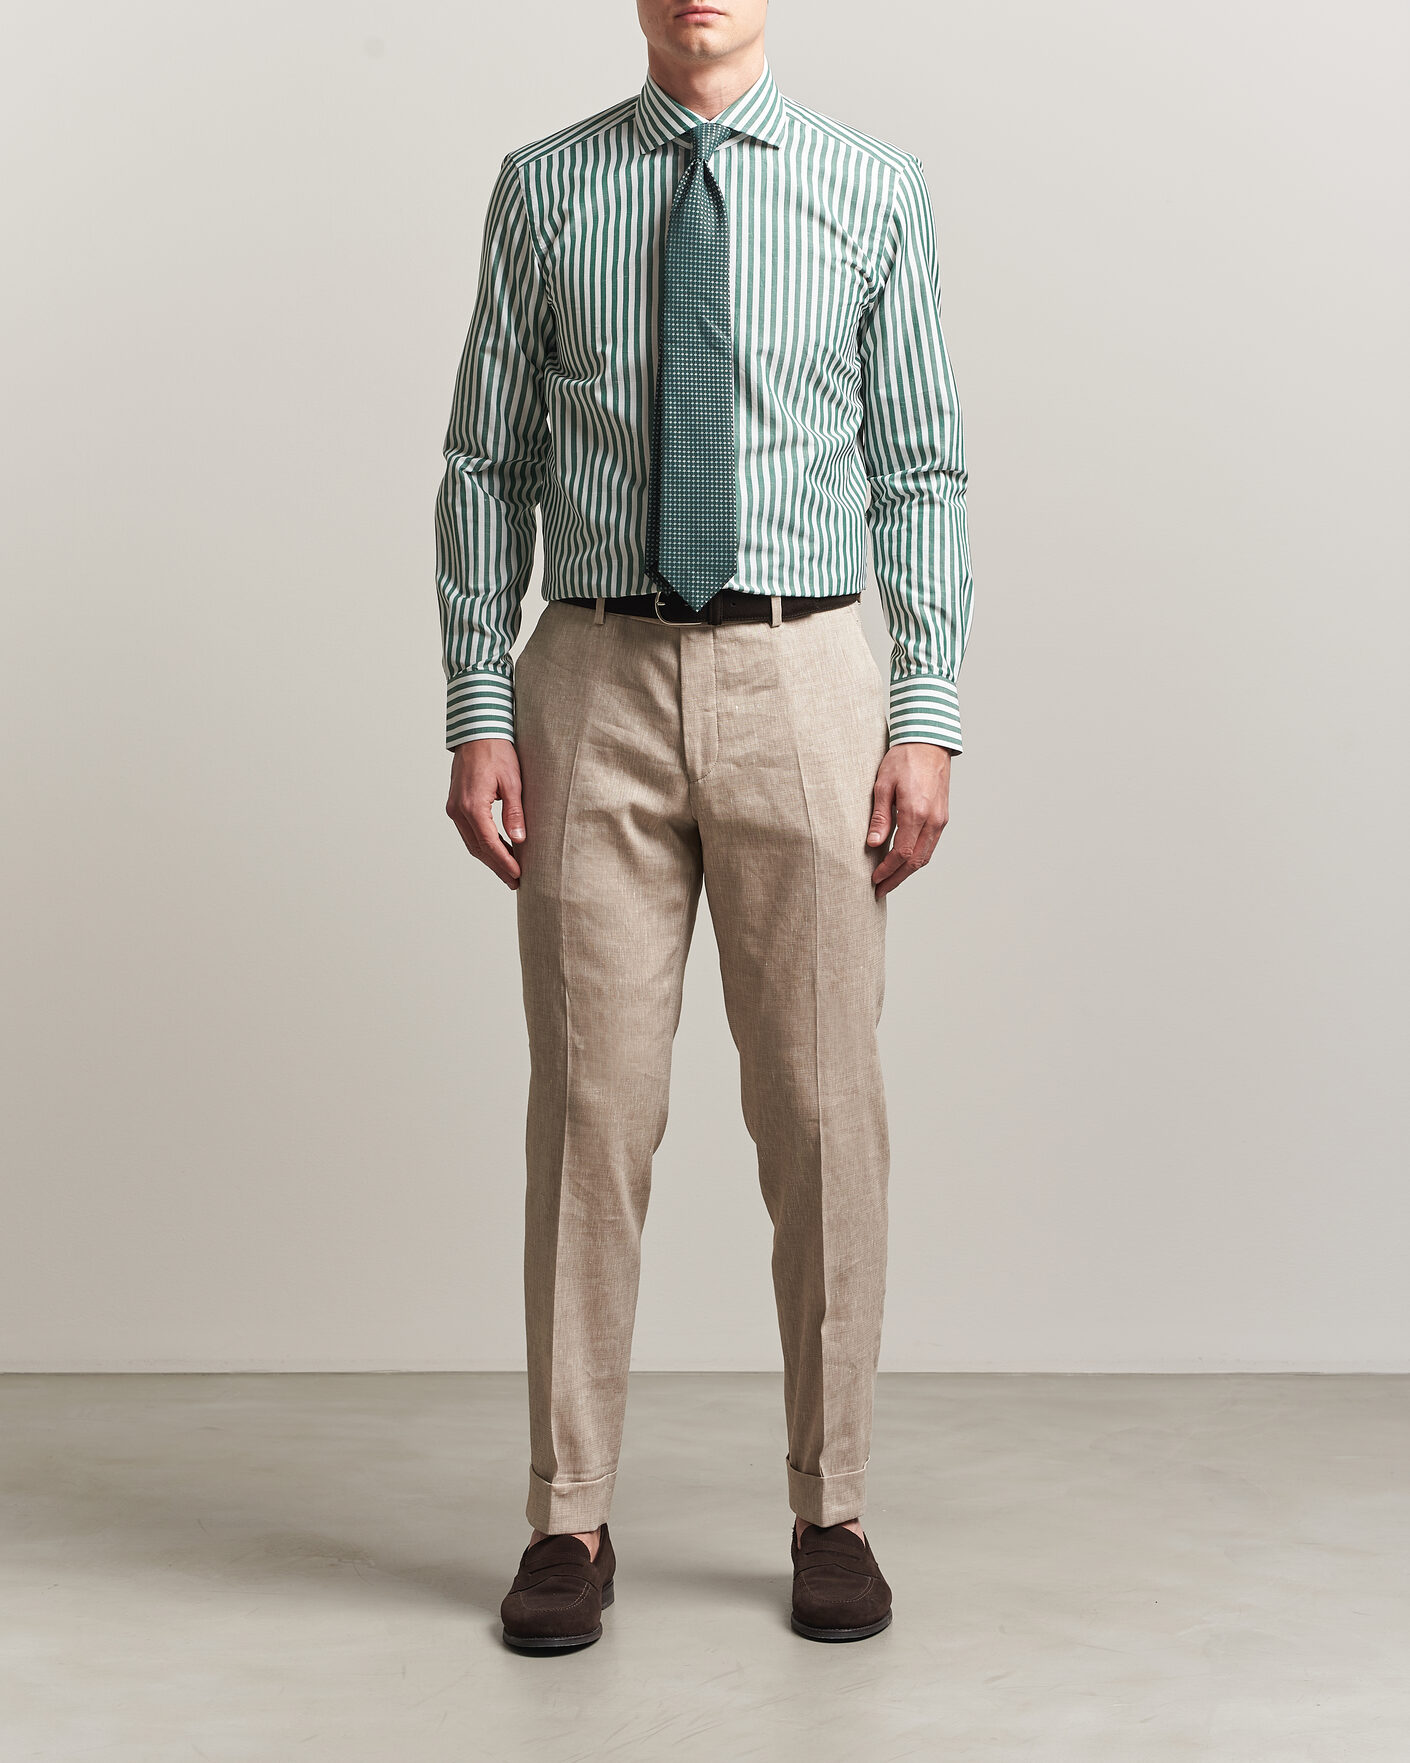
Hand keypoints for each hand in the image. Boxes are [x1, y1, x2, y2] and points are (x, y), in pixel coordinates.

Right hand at [446, 738, 525, 888]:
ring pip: (472, 843)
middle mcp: (458, 810)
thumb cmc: (497, 752)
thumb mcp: (512, 782)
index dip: (504, 862)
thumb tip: (519, 839)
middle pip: (478, 848)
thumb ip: (514, 812)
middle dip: (497, 866)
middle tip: (515, 881)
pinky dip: (483, 845)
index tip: (517, 875)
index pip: (489, 843)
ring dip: (489, 858)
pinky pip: (469, 832)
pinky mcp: (456, 805)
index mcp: (472, 805)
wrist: (477, 733)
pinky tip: (498, 851)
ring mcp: (454, 808)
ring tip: (509, 871)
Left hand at [866, 742, 951, 897]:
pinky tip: (904, 863)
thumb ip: (879, 817)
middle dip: (897, 879)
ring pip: (925, 856)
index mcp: (916, 812)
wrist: (929, 743)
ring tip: (890, 881)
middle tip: (880, 890)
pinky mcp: (943, 817)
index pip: (902, 853)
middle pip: (916, 861)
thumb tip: (873, 844)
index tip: (873, 879)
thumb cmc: (904, 759)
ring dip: (908, 872)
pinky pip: (930, 845)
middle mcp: (933, 819)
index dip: (887, 870)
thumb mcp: (883, 785)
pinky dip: (917, 859)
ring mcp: (941, 819)